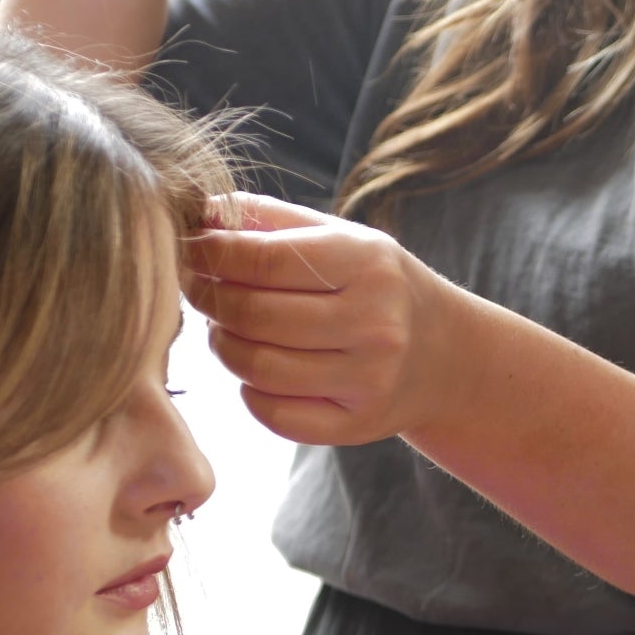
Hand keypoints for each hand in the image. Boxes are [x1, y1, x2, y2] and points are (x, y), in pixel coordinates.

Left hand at [183, 195, 463, 445]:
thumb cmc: (376, 285)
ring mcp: (369, 379)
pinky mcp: (357, 425)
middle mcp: (374, 322)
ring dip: (223, 345)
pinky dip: (249, 392)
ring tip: (225, 328)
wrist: (445, 354)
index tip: (189, 249)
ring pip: (257, 368)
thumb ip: (271, 219)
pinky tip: (256, 371)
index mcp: (367, 263)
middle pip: (254, 315)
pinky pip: (274, 414)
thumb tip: (199, 210)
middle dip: (210, 299)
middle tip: (197, 289)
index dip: (212, 254)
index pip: (265, 258)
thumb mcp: (341, 237)